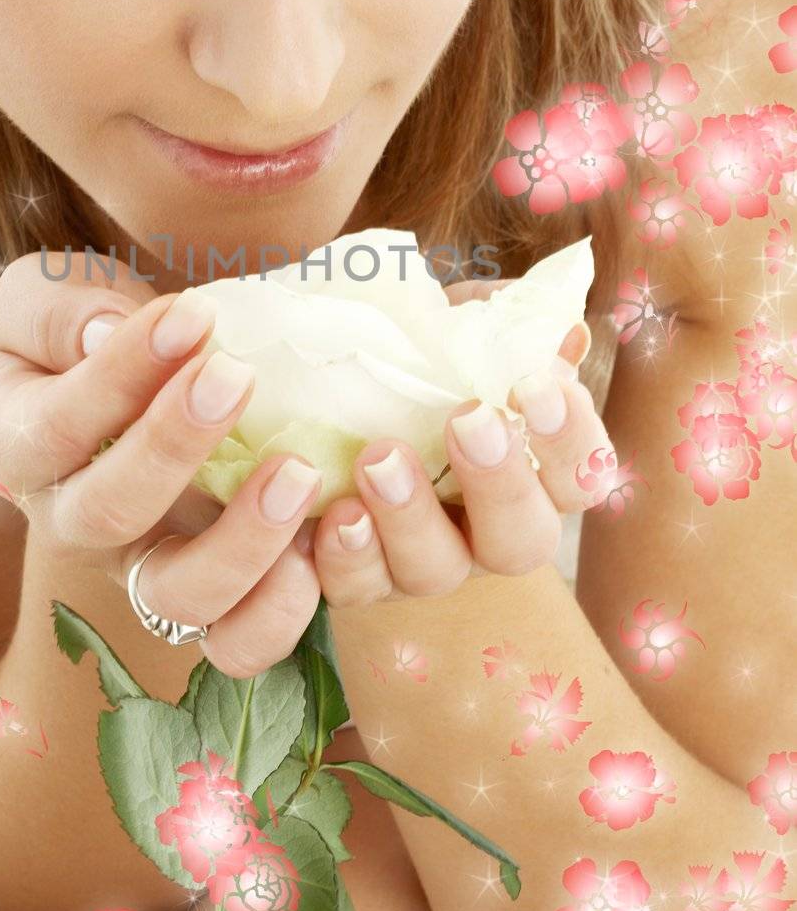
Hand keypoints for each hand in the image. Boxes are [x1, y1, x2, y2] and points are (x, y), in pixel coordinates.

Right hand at [0, 251, 324, 678]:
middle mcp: (71, 525)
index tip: (191, 314)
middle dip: (175, 445)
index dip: (123, 373)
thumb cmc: (80, 328)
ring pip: (178, 599)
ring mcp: (142, 570)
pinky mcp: (210, 596)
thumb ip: (62, 310)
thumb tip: (104, 333)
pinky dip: (280, 611)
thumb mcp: (46, 292)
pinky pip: (238, 640)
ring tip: (296, 472)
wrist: (122, 368)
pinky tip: (317, 546)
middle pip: (108, 514)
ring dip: (241, 544)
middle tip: (235, 374)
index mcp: (19, 447)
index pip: (58, 425)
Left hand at [303, 277, 613, 607]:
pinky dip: (347, 555)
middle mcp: (491, 531)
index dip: (570, 439)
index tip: (534, 384)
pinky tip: (336, 513)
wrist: (328, 381)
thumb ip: (505, 324)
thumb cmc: (414, 356)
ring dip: (411, 517)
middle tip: (469, 421)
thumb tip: (562, 333)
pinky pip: (358, 586)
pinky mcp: (361, 576)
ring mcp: (428, 560)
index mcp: (534, 474)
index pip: (582, 476)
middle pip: (524, 541)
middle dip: (500, 483)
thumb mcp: (457, 326)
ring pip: (437, 570)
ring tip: (379, 461)